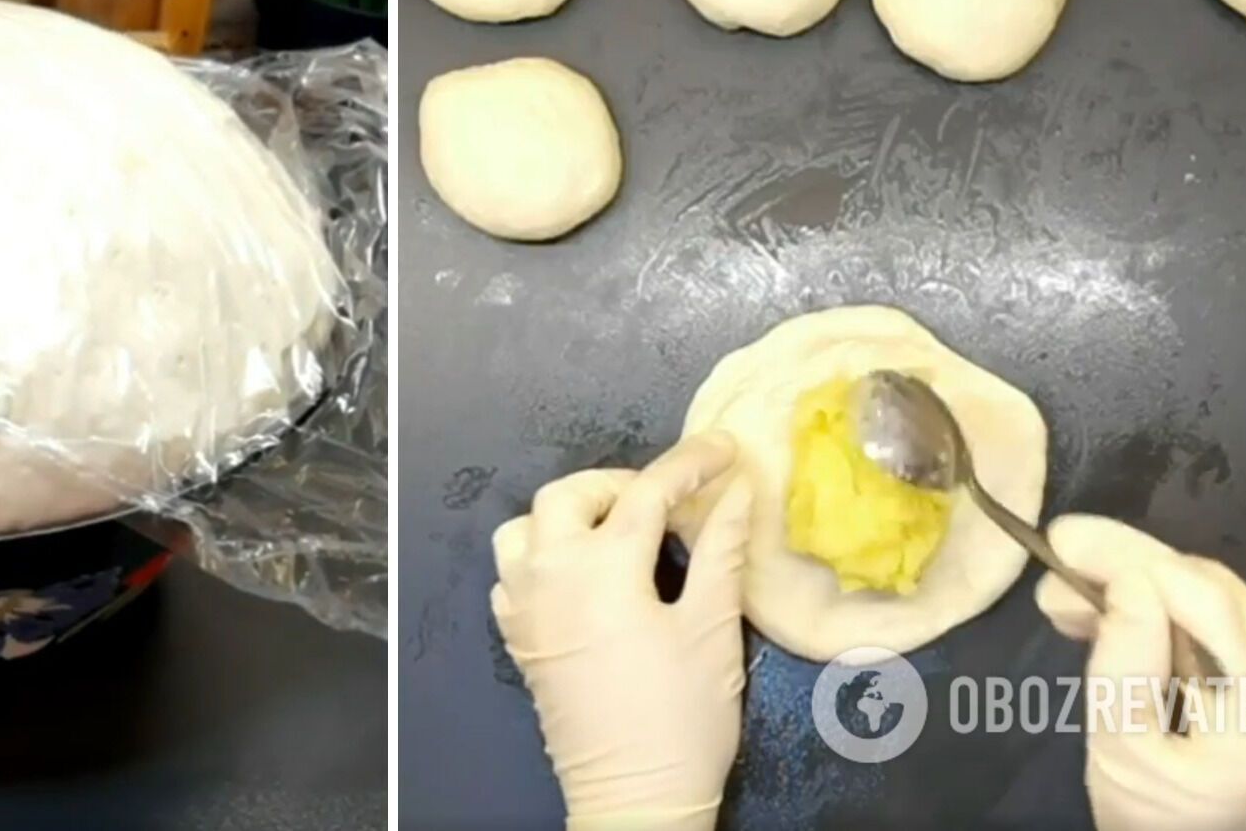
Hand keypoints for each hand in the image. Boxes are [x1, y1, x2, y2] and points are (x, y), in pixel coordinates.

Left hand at [491, 435, 753, 830]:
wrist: (633, 799)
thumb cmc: (682, 718)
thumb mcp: (712, 629)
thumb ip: (720, 550)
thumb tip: (733, 489)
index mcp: (600, 569)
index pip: (647, 493)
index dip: (689, 464)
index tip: (724, 450)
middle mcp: (548, 577)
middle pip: (567, 495)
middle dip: (617, 484)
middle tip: (666, 500)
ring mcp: (524, 608)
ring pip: (524, 529)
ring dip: (567, 516)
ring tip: (618, 532)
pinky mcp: (518, 639)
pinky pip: (512, 574)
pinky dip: (542, 557)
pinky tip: (582, 576)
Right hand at [1034, 514, 1245, 830]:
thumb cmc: (1152, 826)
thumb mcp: (1119, 752)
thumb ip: (1124, 664)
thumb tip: (1125, 577)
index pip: (1212, 607)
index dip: (1137, 559)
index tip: (1066, 539)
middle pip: (1228, 600)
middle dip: (1140, 568)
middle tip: (1065, 559)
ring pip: (1235, 612)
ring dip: (1157, 591)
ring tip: (1083, 593)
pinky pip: (1242, 639)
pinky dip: (1184, 620)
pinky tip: (1133, 620)